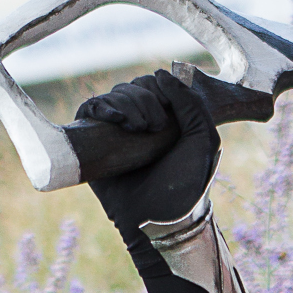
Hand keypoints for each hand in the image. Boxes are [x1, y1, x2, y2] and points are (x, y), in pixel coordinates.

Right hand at [79, 70, 219, 244]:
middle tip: (154, 126)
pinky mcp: (92, 144)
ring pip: (113, 97)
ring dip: (127, 103)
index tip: (167, 107)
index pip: (154, 85)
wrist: (160, 219)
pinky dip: (101, 106)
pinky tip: (116, 119)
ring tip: (138, 129)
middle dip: (143, 98)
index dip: (158, 86)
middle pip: (132, 88)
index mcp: (166, 122)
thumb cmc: (186, 185)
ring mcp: (115, 134)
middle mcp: (140, 126)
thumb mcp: (203, 139)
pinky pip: (89, 111)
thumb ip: (191, 103)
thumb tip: (160, 73)